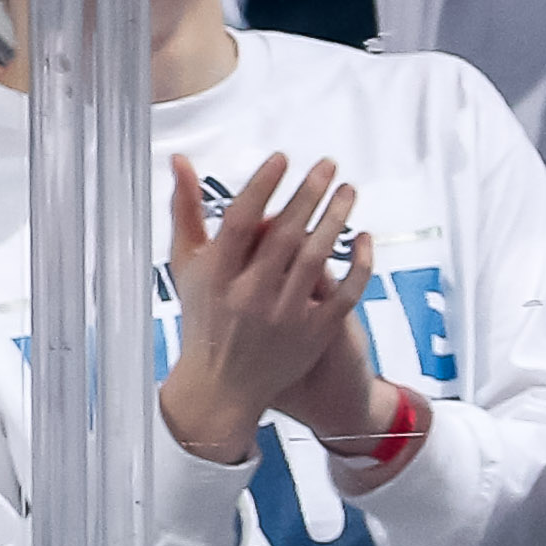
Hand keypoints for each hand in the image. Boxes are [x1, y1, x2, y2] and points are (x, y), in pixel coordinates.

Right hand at [157, 149, 369, 461]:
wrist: (221, 387)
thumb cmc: (202, 316)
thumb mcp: (186, 265)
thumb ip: (186, 211)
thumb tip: (180, 160)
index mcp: (217, 275)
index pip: (240, 221)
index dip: (262, 187)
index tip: (282, 158)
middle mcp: (250, 295)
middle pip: (284, 235)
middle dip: (308, 194)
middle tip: (328, 165)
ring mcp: (284, 315)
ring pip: (316, 258)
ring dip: (335, 219)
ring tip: (348, 189)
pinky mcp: (313, 334)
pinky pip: (344, 293)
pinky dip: (358, 264)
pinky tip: (365, 236)